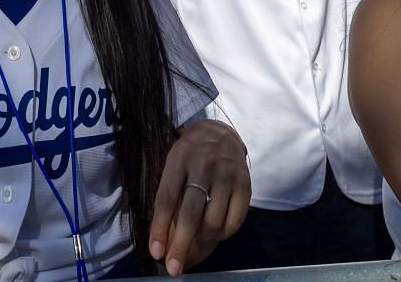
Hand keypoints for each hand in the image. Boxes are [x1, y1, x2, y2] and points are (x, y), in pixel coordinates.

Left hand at [150, 119, 250, 275]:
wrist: (220, 132)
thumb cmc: (188, 155)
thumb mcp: (172, 164)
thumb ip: (167, 194)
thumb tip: (159, 238)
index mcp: (178, 160)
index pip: (166, 199)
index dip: (159, 228)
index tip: (155, 253)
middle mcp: (203, 166)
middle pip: (190, 214)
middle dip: (180, 245)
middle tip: (173, 269)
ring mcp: (226, 175)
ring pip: (214, 221)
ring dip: (202, 240)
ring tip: (196, 241)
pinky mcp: (245, 183)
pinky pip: (235, 220)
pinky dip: (224, 233)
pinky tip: (216, 233)